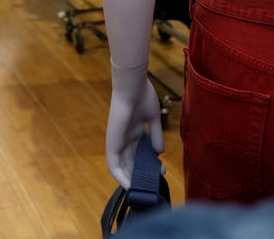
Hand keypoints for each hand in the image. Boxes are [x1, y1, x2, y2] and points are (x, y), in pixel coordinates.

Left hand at [106, 62, 164, 188]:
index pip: (141, 150)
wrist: (132, 85)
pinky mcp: (112, 143)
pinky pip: (114, 165)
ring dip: (133, 177)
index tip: (161, 168)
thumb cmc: (143, 96)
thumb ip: (156, 135)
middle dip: (145, 170)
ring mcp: (118, 140)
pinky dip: (121, 177)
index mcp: (135, 129)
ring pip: (124, 165)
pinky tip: (130, 186)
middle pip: (134, 159)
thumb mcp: (153, 118)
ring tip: (145, 188)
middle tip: (158, 177)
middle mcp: (125, 136)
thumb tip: (159, 153)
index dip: (150, 161)